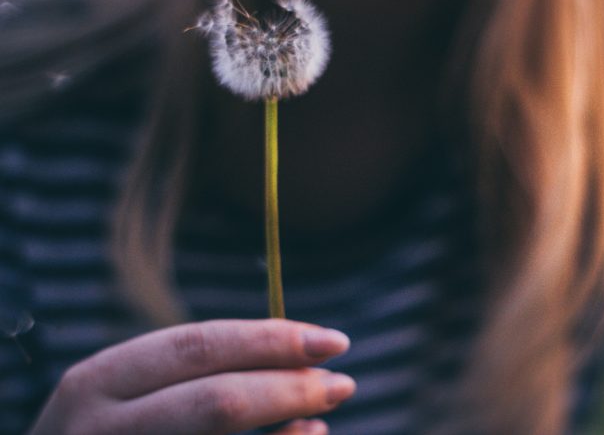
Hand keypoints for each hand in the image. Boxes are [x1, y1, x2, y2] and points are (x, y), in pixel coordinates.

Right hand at [29, 319, 354, 434]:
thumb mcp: (128, 399)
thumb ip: (190, 376)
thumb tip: (297, 358)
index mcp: (99, 381)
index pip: (200, 346)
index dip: (272, 340)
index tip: (332, 340)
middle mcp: (98, 427)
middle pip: (215, 399)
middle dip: (289, 385)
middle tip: (343, 380)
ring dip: (286, 421)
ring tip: (326, 411)